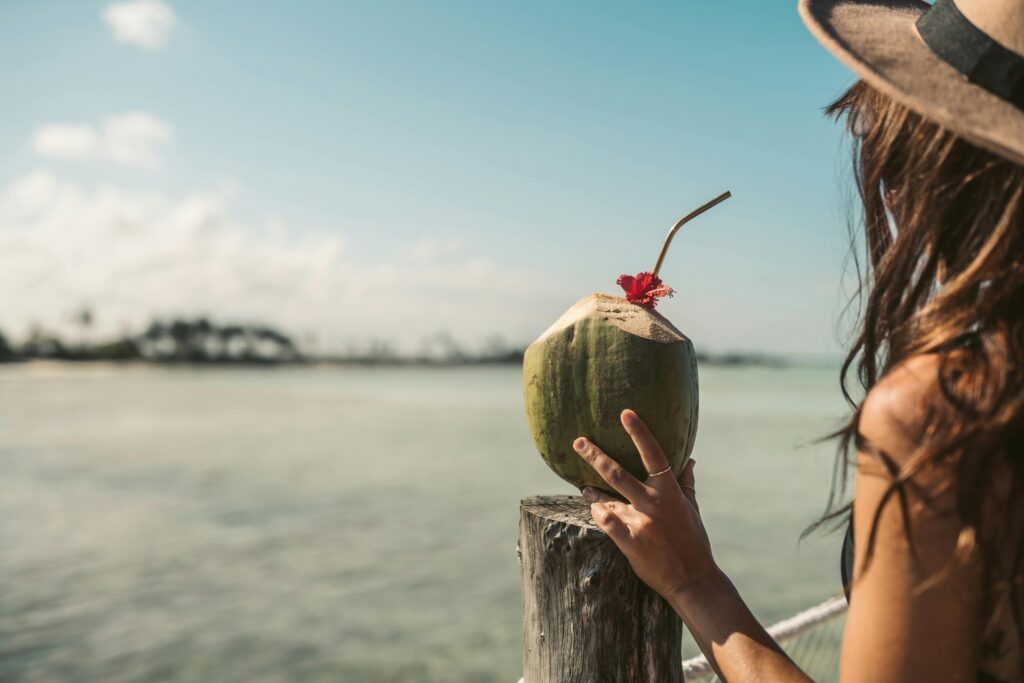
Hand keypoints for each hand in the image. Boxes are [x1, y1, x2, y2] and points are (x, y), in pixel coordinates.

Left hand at [573, 409, 717, 598]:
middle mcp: (654, 504)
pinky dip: (598, 513)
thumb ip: (687, 483)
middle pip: (618, 473)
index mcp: (670, 492)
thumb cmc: (694, 541)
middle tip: (578, 441)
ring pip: (607, 498)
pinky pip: (606, 523)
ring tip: (583, 486)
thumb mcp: (692, 509)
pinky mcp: (630, 543)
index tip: (625, 413)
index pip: (654, 454)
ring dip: (592, 490)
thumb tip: (690, 459)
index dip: (639, 432)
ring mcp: (640, 523)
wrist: (693, 579)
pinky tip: (593, 509)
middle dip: (595, 455)